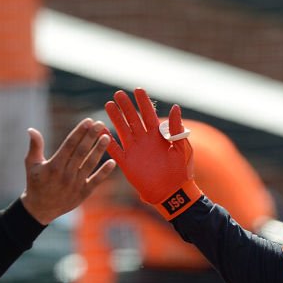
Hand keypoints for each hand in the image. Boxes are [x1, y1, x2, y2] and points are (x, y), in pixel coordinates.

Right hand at [20, 118, 114, 224]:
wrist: (40, 209)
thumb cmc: (35, 183)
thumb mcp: (31, 164)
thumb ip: (34, 147)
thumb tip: (31, 129)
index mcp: (53, 166)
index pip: (69, 145)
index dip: (79, 132)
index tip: (88, 121)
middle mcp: (65, 174)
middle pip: (81, 152)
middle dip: (91, 137)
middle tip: (100, 124)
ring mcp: (75, 184)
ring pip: (90, 164)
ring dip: (99, 150)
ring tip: (107, 137)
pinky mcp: (83, 193)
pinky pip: (96, 181)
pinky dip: (104, 172)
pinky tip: (112, 162)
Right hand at [104, 88, 201, 219]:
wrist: (172, 193)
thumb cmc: (181, 172)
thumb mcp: (181, 148)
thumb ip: (176, 129)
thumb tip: (176, 107)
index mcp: (158, 136)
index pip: (149, 115)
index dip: (143, 102)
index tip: (138, 89)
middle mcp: (145, 141)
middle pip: (133, 119)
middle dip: (126, 106)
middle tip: (118, 94)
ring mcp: (135, 151)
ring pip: (122, 131)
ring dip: (115, 118)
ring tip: (108, 105)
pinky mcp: (127, 164)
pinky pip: (115, 151)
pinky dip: (108, 142)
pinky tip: (101, 132)